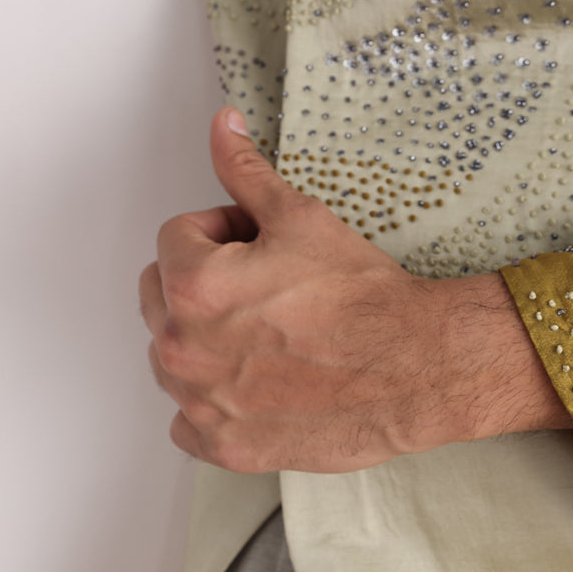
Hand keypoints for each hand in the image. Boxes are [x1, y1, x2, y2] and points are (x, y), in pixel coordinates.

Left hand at [139, 110, 572, 473]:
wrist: (412, 366)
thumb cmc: (360, 296)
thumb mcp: (299, 216)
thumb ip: (244, 171)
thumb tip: (221, 127)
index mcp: (192, 287)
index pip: (176, 236)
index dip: (222, 230)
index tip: (260, 244)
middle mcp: (182, 350)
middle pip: (160, 293)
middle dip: (203, 279)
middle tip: (264, 282)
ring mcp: (199, 404)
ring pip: (170, 353)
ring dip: (203, 336)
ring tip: (266, 328)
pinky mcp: (223, 444)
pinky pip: (187, 417)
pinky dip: (213, 398)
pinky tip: (259, 378)